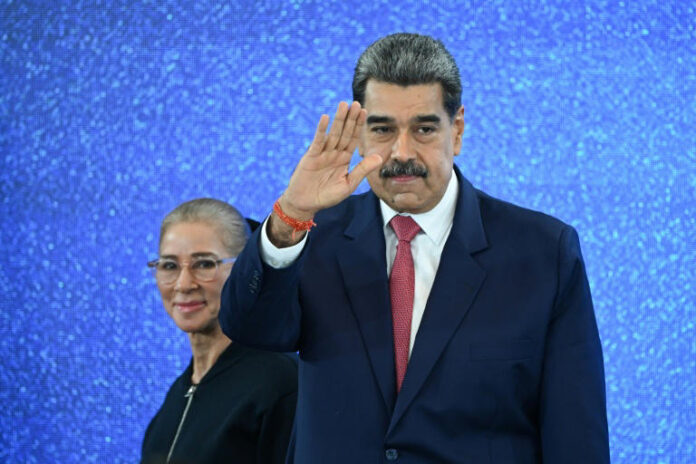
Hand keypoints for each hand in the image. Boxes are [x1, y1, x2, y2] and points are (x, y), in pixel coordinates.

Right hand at [279, 101, 382, 219]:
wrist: (305, 204)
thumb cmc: (327, 197)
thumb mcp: (348, 184)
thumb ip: (362, 170)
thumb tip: (379, 157)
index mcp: (344, 159)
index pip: (353, 139)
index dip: (358, 125)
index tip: (364, 111)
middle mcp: (334, 153)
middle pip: (344, 133)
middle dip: (350, 118)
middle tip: (355, 103)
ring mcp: (322, 154)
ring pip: (332, 134)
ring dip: (338, 120)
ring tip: (343, 105)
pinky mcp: (311, 157)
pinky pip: (318, 141)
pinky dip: (321, 130)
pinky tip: (326, 118)